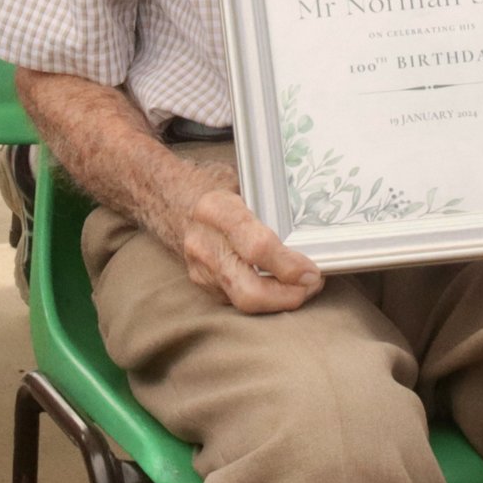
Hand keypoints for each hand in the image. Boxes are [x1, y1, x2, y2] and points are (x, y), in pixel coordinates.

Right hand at [167, 163, 322, 314]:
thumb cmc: (213, 184)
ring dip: (281, 300)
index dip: (288, 265)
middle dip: (288, 296)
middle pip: (250, 290)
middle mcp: (204, 244)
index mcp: (215, 210)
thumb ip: (269, 203)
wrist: (167, 197)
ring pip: (245, 303)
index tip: (312, 271)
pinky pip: (239, 301)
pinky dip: (265, 298)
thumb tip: (314, 227)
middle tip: (312, 284)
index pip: (256, 247)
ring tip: (303, 285)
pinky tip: (281, 285)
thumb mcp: (241, 179)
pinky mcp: (202, 284)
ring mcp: (200, 269)